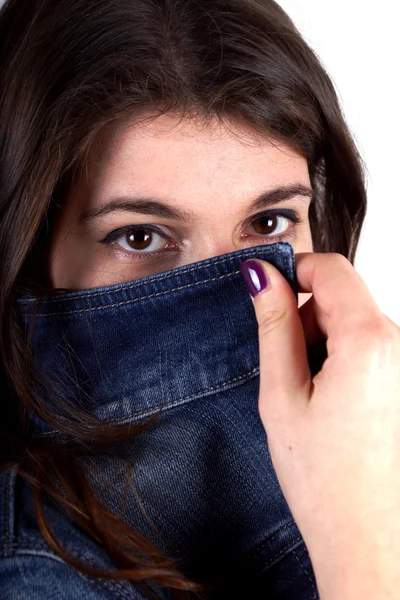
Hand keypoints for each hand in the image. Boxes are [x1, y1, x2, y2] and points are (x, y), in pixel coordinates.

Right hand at [240, 252, 399, 599]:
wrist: (369, 539)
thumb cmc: (326, 480)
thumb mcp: (282, 395)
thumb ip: (273, 326)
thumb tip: (262, 278)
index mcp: (369, 342)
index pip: (331, 268)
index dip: (293, 271)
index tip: (267, 290)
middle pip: (343, 295)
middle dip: (307, 316)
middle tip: (287, 367)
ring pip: (355, 321)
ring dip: (324, 340)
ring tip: (310, 393)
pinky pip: (370, 346)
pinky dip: (344, 358)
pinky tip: (332, 401)